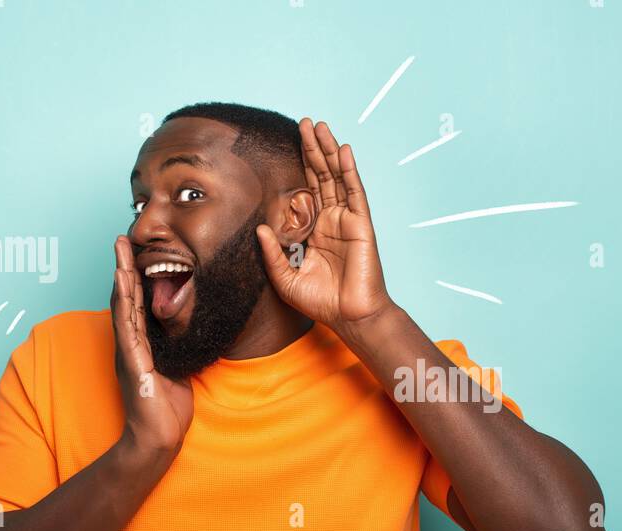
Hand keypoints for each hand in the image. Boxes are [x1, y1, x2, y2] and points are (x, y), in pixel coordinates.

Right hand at [110, 236, 193, 459]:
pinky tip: (122, 280)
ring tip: (119, 249)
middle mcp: (131, 344)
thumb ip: (181, 350)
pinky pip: (126, 325)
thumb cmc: (168, 410)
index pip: (139, 304)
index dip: (138, 278)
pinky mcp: (131, 361)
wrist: (157, 439)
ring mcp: (128, 351)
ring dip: (120, 275)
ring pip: (123, 305)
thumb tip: (196, 331)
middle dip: (124, 267)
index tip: (139, 252)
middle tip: (122, 238)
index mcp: (142, 345)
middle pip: (126, 298)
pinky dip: (123, 300)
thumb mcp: (180, 370)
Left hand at [256, 118, 394, 339]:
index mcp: (315, 229)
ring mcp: (348, 220)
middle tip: (305, 122)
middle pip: (321, 176)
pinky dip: (350, 171)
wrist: (350, 317)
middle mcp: (332, 220)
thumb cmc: (322, 303)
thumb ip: (272, 253)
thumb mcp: (285, 278)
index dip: (301, 165)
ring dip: (329, 151)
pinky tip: (343, 151)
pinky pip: (355, 192)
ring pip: (337, 177)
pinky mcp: (361, 225)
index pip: (307, 188)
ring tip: (321, 126)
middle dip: (313, 149)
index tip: (293, 141)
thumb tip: (261, 228)